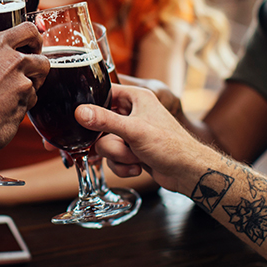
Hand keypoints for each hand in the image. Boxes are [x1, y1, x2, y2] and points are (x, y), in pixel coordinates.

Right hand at [0, 22, 47, 154]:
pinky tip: (9, 109)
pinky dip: (25, 103)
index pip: (27, 29)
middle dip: (39, 61)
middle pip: (41, 54)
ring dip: (34, 83)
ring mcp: (21, 81)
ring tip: (18, 91)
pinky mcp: (25, 102)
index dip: (33, 38)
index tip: (30, 45)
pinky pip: (32, 99)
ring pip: (41, 78)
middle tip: (29, 70)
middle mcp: (11, 59)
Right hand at [74, 84, 195, 192]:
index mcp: (135, 97)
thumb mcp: (134, 130)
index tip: (80, 119)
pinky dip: (122, 165)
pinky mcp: (131, 150)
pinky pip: (113, 158)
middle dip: (109, 141)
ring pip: (104, 144)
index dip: (90, 105)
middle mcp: (132, 113)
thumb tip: (79, 112)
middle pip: (99, 124)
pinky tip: (136, 167)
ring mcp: (130, 133)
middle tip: (116, 145)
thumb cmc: (170, 146)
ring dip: (118, 156)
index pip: (103, 93)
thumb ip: (104, 120)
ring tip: (135, 157)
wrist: (187, 173)